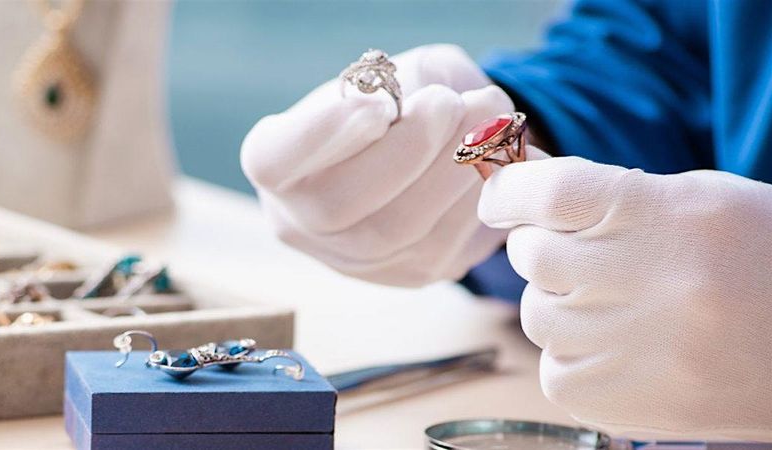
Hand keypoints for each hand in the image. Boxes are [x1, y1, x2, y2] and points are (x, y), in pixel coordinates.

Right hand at [241, 44, 520, 286]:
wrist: (428, 147)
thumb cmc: (395, 100)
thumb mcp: (390, 73)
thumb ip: (398, 82)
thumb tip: (426, 104)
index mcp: (273, 160)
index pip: (273, 161)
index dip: (321, 136)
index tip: (376, 105)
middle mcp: (298, 220)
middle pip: (337, 206)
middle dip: (403, 151)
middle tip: (446, 103)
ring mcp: (351, 258)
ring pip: (395, 230)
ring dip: (449, 171)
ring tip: (487, 119)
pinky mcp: (408, 273)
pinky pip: (441, 243)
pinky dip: (475, 197)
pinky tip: (499, 156)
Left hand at [479, 157, 771, 439]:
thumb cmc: (755, 259)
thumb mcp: (696, 201)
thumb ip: (606, 193)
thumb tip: (517, 188)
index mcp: (665, 213)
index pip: (547, 192)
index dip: (510, 192)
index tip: (500, 200)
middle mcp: (649, 278)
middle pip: (533, 255)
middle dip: (545, 250)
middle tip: (586, 258)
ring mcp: (636, 346)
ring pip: (537, 314)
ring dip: (560, 305)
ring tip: (617, 306)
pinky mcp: (624, 401)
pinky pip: (554, 369)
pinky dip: (574, 356)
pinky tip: (621, 348)